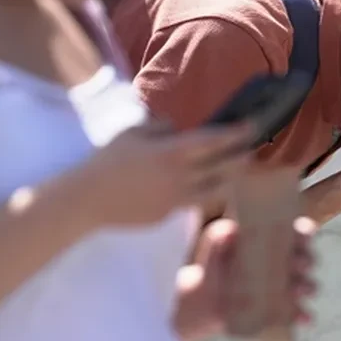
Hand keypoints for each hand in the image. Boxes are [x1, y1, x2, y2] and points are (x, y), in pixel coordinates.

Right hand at [61, 120, 256, 228]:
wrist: (89, 199)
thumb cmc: (108, 159)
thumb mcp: (133, 131)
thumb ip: (160, 127)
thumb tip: (177, 129)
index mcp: (174, 152)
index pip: (216, 141)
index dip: (237, 133)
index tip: (252, 125)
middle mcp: (182, 178)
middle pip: (225, 169)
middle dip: (241, 157)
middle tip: (250, 149)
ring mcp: (177, 200)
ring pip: (216, 191)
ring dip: (229, 179)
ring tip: (233, 171)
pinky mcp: (169, 215)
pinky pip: (193, 202)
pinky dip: (201, 192)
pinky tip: (198, 185)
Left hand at [173, 216, 317, 340]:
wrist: (206, 297)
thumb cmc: (215, 263)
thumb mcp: (214, 245)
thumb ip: (220, 235)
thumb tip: (230, 230)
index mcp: (275, 242)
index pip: (297, 233)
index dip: (305, 234)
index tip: (304, 238)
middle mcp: (286, 263)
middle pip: (306, 259)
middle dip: (307, 261)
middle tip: (300, 265)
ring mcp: (286, 287)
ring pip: (306, 285)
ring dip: (308, 286)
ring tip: (300, 290)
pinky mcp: (282, 309)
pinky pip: (297, 312)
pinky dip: (303, 314)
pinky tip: (303, 318)